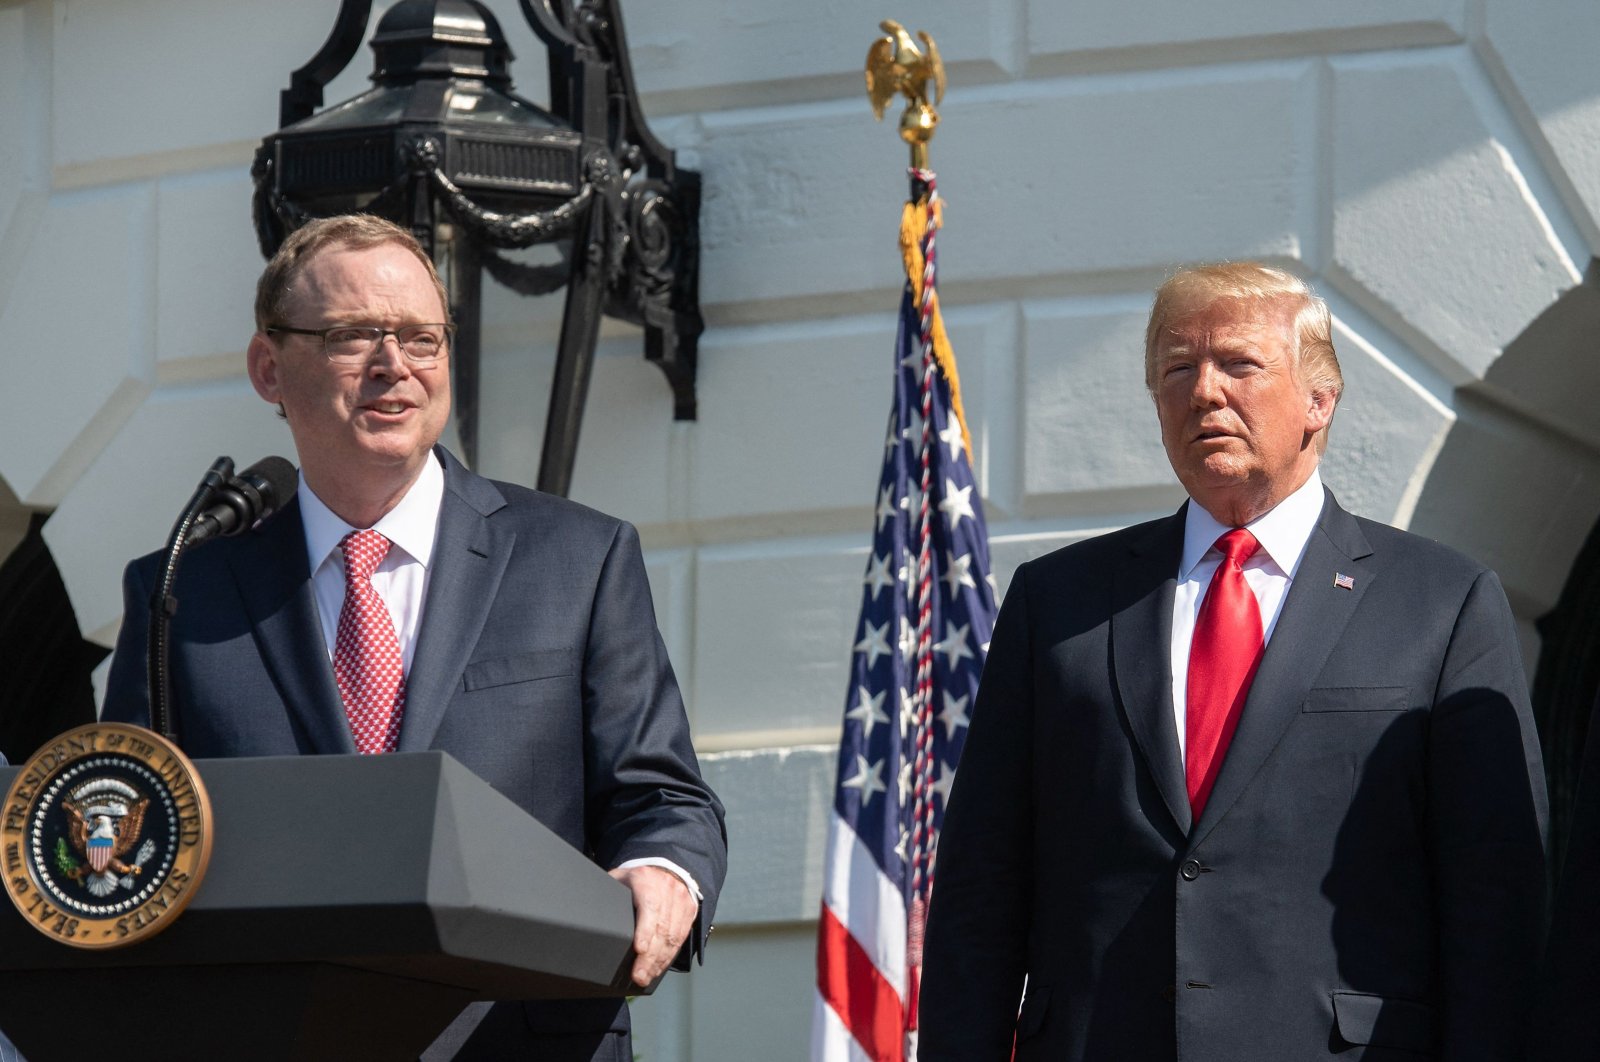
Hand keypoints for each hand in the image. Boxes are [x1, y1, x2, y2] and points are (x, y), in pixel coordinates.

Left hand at [609, 864, 696, 986]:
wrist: (664, 867)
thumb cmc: (634, 879)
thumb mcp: (618, 879)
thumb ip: (608, 893)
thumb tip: (586, 912)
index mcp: (645, 879)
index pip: (649, 906)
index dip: (645, 929)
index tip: (639, 949)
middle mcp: (667, 889)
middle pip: (661, 927)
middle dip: (649, 956)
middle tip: (638, 976)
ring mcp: (681, 900)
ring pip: (673, 936)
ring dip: (659, 961)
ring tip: (645, 977)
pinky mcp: (690, 911)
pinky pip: (681, 938)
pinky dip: (669, 956)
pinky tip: (658, 968)